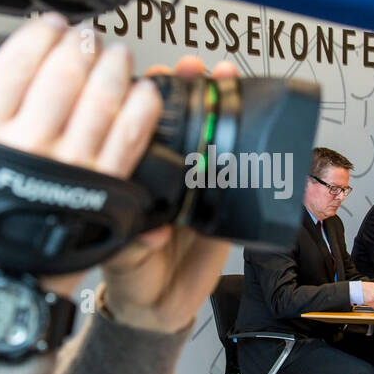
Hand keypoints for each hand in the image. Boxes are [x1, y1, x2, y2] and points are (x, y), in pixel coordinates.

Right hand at [0, 13, 166, 293]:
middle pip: (64, 72)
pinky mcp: (104, 186)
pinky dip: (141, 105)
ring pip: (101, 96)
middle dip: (79, 44)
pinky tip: (141, 91)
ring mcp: (69, 166)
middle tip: (85, 37)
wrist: (1, 281)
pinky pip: (131, 134)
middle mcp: (26, 146)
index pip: (16, 63)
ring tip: (115, 54)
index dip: (39, 34)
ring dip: (113, 65)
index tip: (50, 27)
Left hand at [100, 54, 238, 332]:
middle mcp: (165, 177)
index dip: (145, 98)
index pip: (138, 127)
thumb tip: (150, 232)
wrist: (160, 307)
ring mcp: (195, 187)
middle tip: (193, 67)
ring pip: (209, 137)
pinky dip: (248, 146)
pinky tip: (251, 118)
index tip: (156, 77)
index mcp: (134, 181)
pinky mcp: (224, 207)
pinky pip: (238, 174)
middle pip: (178, 121)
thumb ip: (131, 245)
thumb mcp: (122, 259)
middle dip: (187, 87)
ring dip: (217, 103)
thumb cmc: (130, 274)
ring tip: (222, 75)